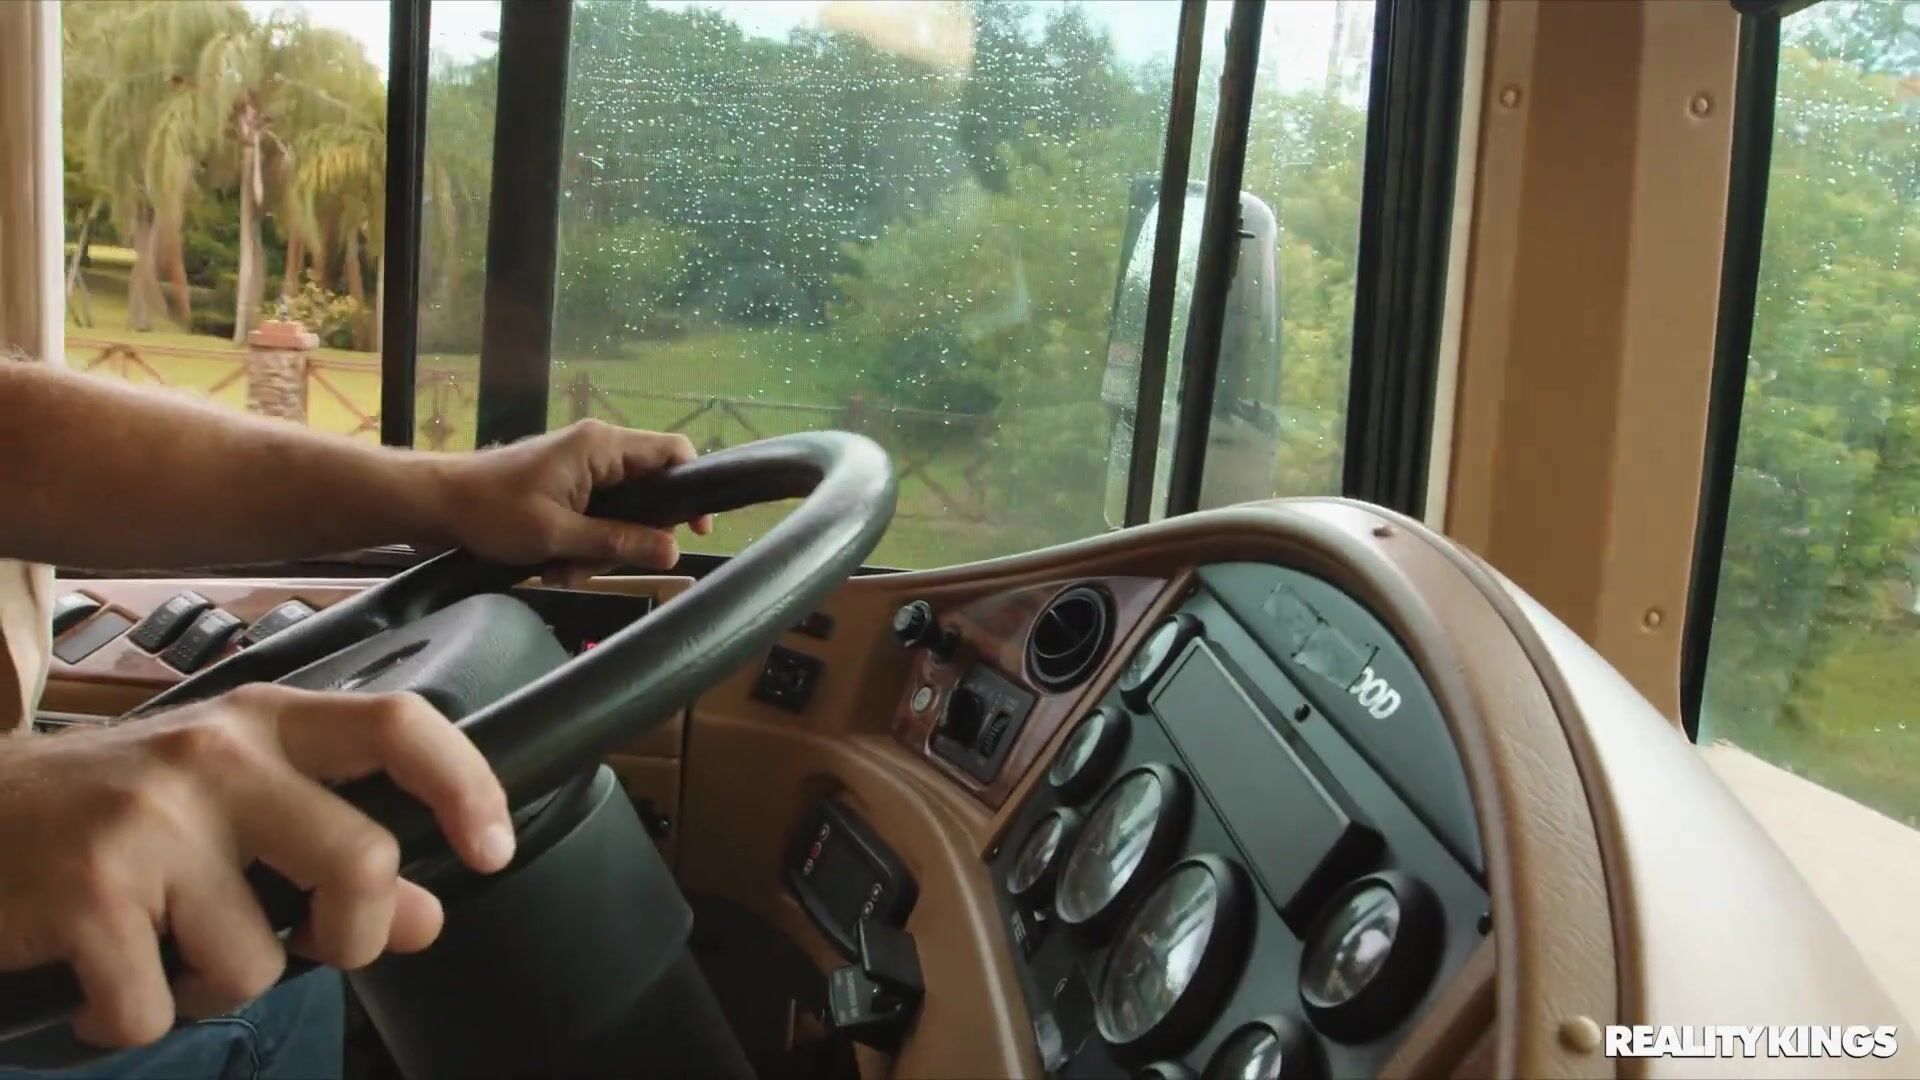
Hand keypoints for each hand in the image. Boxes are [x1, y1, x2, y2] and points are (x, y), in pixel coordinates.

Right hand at [0, 685, 513, 1047]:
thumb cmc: (113, 815)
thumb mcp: (233, 810)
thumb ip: (335, 851)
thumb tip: (423, 914)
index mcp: (266, 724)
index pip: (401, 726)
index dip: (467, 786)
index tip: (493, 850)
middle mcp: (217, 756)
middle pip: (361, 862)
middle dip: (350, 937)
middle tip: (308, 945)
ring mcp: (151, 821)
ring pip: (260, 960)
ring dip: (215, 986)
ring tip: (164, 949)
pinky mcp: (89, 892)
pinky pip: (159, 1008)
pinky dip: (133, 1020)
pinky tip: (105, 981)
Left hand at [435, 420, 714, 584]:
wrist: (436, 504)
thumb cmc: (492, 512)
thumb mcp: (558, 535)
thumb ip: (620, 542)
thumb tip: (675, 551)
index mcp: (601, 446)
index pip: (673, 452)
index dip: (692, 490)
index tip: (693, 531)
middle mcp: (597, 449)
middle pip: (648, 490)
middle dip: (629, 536)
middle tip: (599, 563)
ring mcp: (580, 466)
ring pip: (620, 511)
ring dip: (600, 547)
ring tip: (564, 568)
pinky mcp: (565, 484)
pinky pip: (594, 514)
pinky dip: (581, 543)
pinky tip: (553, 564)